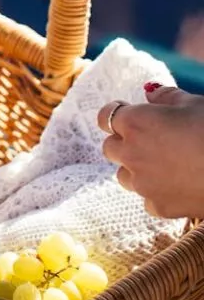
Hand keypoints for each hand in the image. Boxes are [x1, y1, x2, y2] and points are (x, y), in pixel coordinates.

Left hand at [98, 85, 203, 217]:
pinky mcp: (158, 207)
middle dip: (123, 142)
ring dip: (137, 169)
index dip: (117, 114)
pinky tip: (178, 184)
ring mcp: (142, 183)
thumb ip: (166, 96)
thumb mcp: (194, 103)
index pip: (105, 116)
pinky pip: (147, 198)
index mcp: (135, 122)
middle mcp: (130, 153)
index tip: (129, 114)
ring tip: (165, 163)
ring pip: (124, 176)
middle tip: (149, 139)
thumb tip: (150, 92)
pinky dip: (157, 192)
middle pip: (109, 147)